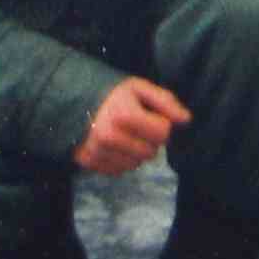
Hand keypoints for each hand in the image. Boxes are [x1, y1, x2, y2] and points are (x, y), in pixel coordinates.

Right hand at [74, 77, 192, 175]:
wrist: (71, 100)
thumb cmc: (110, 93)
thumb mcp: (138, 87)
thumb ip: (164, 101)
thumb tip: (187, 120)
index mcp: (125, 115)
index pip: (163, 133)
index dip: (160, 123)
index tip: (148, 115)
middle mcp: (110, 137)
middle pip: (151, 152)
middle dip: (148, 139)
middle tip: (134, 124)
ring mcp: (98, 152)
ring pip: (136, 164)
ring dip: (135, 151)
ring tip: (123, 134)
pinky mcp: (89, 163)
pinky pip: (119, 171)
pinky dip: (120, 160)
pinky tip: (112, 144)